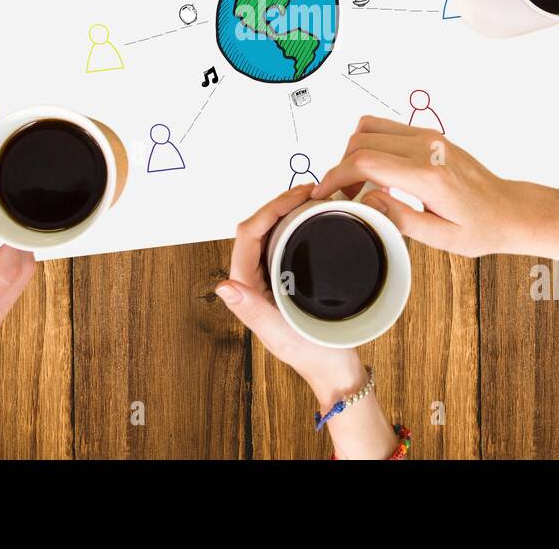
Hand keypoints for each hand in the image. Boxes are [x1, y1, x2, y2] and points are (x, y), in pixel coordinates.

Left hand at [215, 185, 369, 404]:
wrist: (335, 369)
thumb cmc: (312, 353)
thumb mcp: (280, 332)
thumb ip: (251, 310)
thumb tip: (223, 287)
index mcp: (246, 287)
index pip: (249, 235)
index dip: (270, 209)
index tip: (297, 196)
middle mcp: (253, 278)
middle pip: (258, 226)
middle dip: (280, 203)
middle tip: (309, 190)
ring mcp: (269, 275)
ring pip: (271, 231)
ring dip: (288, 211)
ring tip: (312, 197)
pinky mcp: (284, 275)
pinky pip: (285, 241)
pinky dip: (297, 223)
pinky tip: (314, 217)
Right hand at [312, 118, 558, 275]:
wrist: (510, 210)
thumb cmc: (480, 229)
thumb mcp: (441, 238)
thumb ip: (399, 218)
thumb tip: (365, 200)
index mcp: (429, 176)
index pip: (365, 162)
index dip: (335, 176)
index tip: (322, 195)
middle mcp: (428, 147)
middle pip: (360, 141)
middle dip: (340, 167)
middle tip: (341, 197)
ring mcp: (428, 136)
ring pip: (368, 128)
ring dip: (353, 154)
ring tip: (358, 186)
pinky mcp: (429, 135)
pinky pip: (384, 128)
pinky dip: (368, 146)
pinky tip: (376, 174)